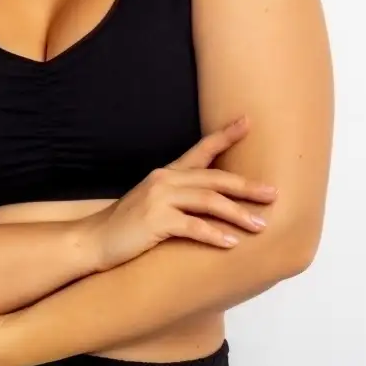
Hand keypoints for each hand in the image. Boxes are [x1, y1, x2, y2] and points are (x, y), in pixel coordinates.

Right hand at [73, 116, 278, 271]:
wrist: (93, 240)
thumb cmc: (126, 226)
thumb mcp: (153, 204)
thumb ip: (178, 198)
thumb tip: (211, 203)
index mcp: (166, 174)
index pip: (201, 149)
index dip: (225, 135)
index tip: (248, 122)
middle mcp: (164, 181)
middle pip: (214, 178)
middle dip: (246, 186)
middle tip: (272, 194)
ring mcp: (159, 200)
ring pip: (208, 201)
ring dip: (237, 213)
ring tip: (260, 225)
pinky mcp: (155, 222)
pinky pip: (192, 226)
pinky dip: (214, 234)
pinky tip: (231, 243)